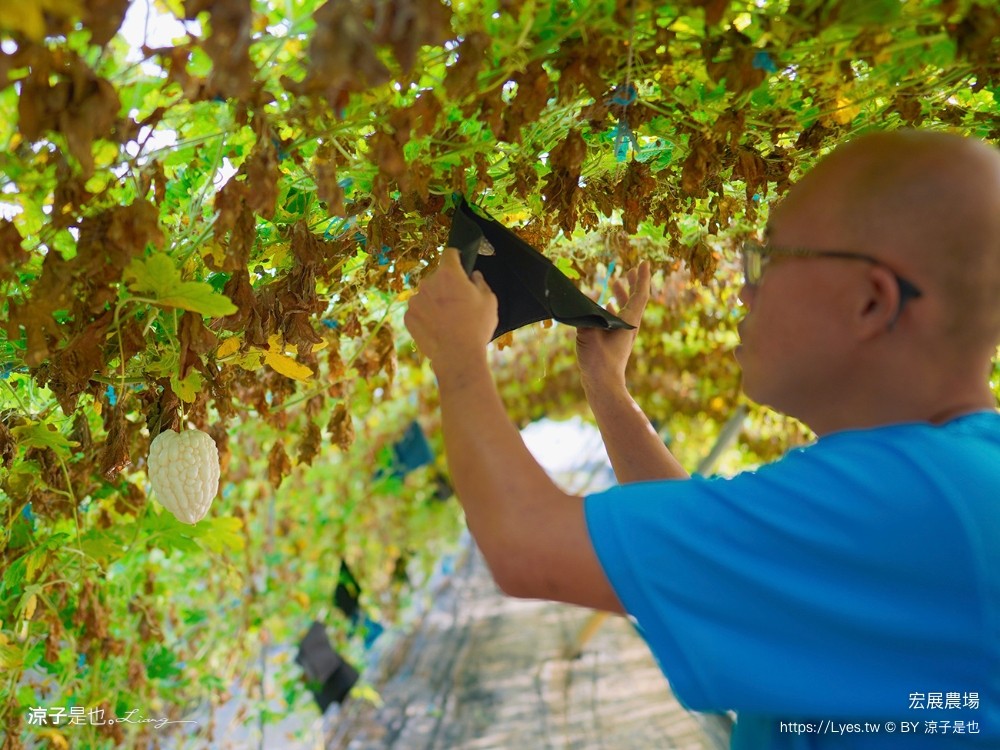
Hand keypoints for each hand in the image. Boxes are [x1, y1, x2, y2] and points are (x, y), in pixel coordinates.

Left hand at [404, 247, 497, 368]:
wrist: (457, 356)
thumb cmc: (476, 326)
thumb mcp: (489, 301)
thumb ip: (480, 283)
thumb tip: (474, 275)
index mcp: (449, 274)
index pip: (449, 253)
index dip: (456, 257)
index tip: (461, 264)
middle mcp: (428, 282)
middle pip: (437, 277)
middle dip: (446, 285)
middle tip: (458, 302)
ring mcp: (415, 300)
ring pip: (427, 294)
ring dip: (435, 300)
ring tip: (447, 319)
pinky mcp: (408, 317)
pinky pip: (418, 310)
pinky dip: (426, 315)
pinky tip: (438, 327)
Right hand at [576, 261, 649, 391]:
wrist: (603, 385)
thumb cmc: (598, 361)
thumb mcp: (589, 333)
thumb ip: (586, 313)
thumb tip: (583, 296)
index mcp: (628, 322)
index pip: (640, 295)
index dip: (642, 278)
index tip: (644, 262)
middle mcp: (629, 327)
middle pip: (635, 300)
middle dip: (632, 284)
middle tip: (630, 270)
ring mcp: (622, 335)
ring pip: (625, 310)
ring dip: (621, 295)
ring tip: (614, 284)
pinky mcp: (615, 342)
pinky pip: (616, 319)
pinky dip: (612, 309)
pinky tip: (603, 307)